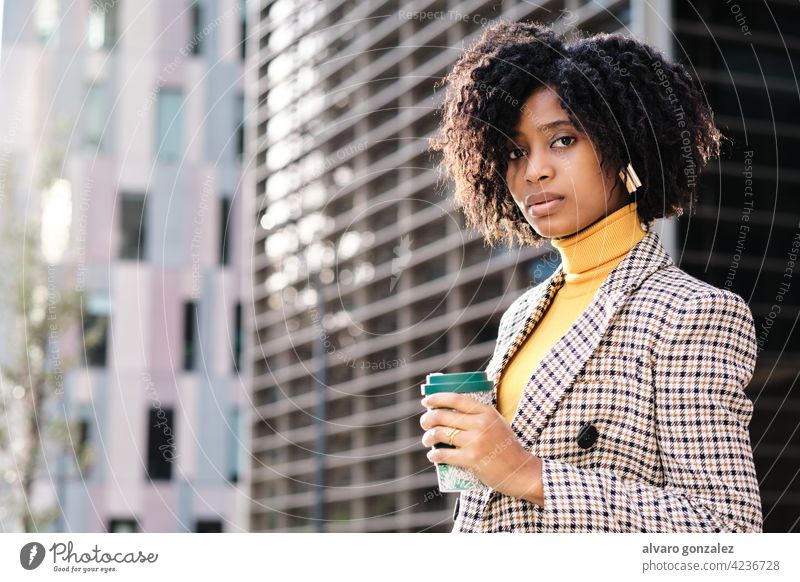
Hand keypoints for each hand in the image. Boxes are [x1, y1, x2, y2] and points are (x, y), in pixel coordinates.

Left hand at [420, 392, 544, 505]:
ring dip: (428, 437)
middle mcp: (480, 424)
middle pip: (443, 416)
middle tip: (424, 423)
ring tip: (427, 440)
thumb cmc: (506, 448)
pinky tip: (432, 456)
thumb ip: (479, 416)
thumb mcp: (497, 424)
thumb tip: (451, 411)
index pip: (456, 399)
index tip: (426, 401)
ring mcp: (475, 441)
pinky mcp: (471, 459)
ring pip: (441, 434)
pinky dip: (434, 455)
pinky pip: (444, 455)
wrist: (520, 471)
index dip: (437, 398)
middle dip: (428, 419)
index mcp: (486, 412)